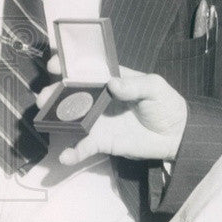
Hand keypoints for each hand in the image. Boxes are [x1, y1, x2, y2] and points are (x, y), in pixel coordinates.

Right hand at [37, 63, 186, 165]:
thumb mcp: (155, 87)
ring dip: (56, 119)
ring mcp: (99, 121)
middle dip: (54, 94)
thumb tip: (113, 84)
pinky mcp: (102, 141)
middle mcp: (99, 99)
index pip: (85, 69)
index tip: (55, 65)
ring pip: (72, 119)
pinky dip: (74, 152)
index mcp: (110, 80)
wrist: (177, 135)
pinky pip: (84, 146)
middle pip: (72, 94)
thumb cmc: (166, 104)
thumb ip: (134, 85)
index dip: (68, 65)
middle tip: (44, 97)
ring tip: (45, 119)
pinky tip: (65, 156)